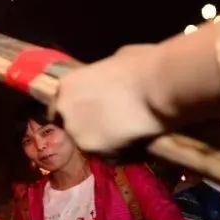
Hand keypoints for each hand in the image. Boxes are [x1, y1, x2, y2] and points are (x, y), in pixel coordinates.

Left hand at [53, 44, 168, 153]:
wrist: (159, 87)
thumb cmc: (141, 66)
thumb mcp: (114, 62)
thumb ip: (102, 78)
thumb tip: (110, 81)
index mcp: (66, 86)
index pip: (60, 107)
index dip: (76, 112)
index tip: (91, 114)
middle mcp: (65, 111)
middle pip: (70, 126)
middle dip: (87, 128)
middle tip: (111, 126)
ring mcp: (78, 133)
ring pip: (88, 144)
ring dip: (104, 143)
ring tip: (128, 136)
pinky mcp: (96, 151)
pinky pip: (107, 157)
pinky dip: (120, 154)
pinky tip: (136, 144)